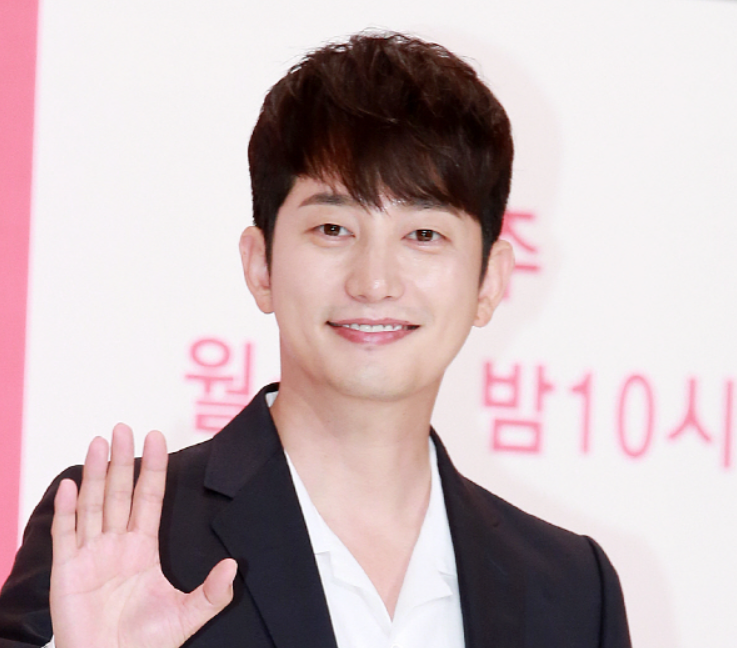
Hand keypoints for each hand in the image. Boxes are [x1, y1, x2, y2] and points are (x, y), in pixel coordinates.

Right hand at [50, 424, 236, 647]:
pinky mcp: (67, 571)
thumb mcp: (186, 615)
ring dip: (95, 473)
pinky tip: (70, 485)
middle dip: (122, 460)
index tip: (156, 437)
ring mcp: (91, 554)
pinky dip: (66, 509)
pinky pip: (66, 534)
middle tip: (124, 428)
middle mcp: (117, 544)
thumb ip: (212, 593)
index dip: (154, 468)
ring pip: (94, 504)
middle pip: (120, 492)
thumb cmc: (146, 643)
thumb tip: (234, 567)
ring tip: (100, 442)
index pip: (150, 497)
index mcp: (143, 548)